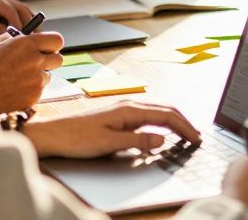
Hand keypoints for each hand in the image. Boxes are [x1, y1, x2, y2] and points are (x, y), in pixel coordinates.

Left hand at [0, 0, 32, 34]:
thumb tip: (8, 33)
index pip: (12, 11)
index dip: (19, 23)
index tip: (22, 35)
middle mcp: (2, 0)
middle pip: (23, 9)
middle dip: (30, 22)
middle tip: (34, 36)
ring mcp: (5, 4)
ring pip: (24, 10)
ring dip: (31, 21)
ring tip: (36, 35)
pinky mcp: (5, 10)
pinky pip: (20, 14)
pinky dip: (26, 21)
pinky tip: (28, 32)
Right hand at [0, 31, 63, 113]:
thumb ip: (13, 39)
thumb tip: (25, 35)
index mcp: (26, 44)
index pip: (57, 40)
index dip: (52, 44)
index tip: (47, 47)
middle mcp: (35, 60)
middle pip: (58, 59)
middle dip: (49, 60)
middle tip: (36, 63)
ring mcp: (36, 79)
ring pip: (48, 75)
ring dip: (38, 76)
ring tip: (18, 78)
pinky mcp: (34, 95)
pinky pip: (39, 90)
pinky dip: (30, 89)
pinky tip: (14, 89)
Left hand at [23, 101, 201, 158]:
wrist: (51, 133)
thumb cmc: (75, 138)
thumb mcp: (108, 143)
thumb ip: (137, 141)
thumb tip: (162, 139)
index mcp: (130, 109)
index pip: (167, 116)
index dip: (185, 128)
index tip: (196, 139)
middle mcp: (130, 105)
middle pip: (167, 110)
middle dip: (184, 123)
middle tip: (196, 137)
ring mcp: (124, 108)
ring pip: (158, 111)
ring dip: (174, 121)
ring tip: (185, 133)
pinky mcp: (118, 114)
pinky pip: (148, 115)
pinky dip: (162, 122)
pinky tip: (161, 131)